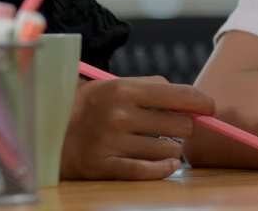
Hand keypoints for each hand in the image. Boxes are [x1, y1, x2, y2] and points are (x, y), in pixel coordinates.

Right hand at [61, 76, 216, 180]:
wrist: (48, 131)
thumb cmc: (92, 106)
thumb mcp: (115, 86)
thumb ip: (152, 89)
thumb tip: (195, 101)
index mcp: (122, 89)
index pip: (177, 94)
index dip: (200, 101)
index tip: (208, 107)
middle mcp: (118, 115)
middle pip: (179, 124)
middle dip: (182, 126)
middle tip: (174, 126)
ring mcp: (111, 143)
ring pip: (168, 150)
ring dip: (171, 148)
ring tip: (158, 142)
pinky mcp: (105, 167)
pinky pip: (149, 172)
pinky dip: (165, 169)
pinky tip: (168, 164)